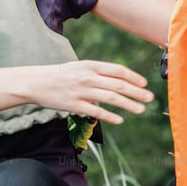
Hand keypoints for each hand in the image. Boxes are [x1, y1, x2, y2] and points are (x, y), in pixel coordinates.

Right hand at [27, 60, 154, 124]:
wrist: (37, 82)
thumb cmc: (61, 75)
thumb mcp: (80, 67)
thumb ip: (98, 72)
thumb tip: (119, 79)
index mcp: (90, 65)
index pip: (117, 70)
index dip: (133, 77)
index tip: (144, 83)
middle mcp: (88, 77)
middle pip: (118, 85)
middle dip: (136, 92)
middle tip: (149, 98)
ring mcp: (82, 91)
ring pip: (111, 98)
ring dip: (128, 104)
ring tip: (140, 109)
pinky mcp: (75, 105)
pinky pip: (96, 111)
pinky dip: (110, 116)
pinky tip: (120, 120)